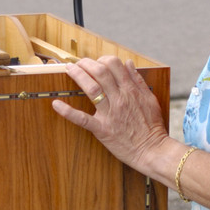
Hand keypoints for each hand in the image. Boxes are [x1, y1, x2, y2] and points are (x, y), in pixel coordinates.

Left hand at [52, 55, 172, 175]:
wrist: (152, 150)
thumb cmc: (152, 127)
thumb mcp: (150, 99)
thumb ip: (138, 80)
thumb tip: (128, 63)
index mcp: (131, 90)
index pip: (114, 64)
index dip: (102, 59)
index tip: (97, 62)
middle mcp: (119, 99)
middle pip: (100, 72)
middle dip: (86, 63)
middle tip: (79, 63)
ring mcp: (110, 114)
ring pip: (91, 88)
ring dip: (77, 75)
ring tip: (69, 70)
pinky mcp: (102, 130)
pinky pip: (82, 119)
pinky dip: (67, 111)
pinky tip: (56, 104)